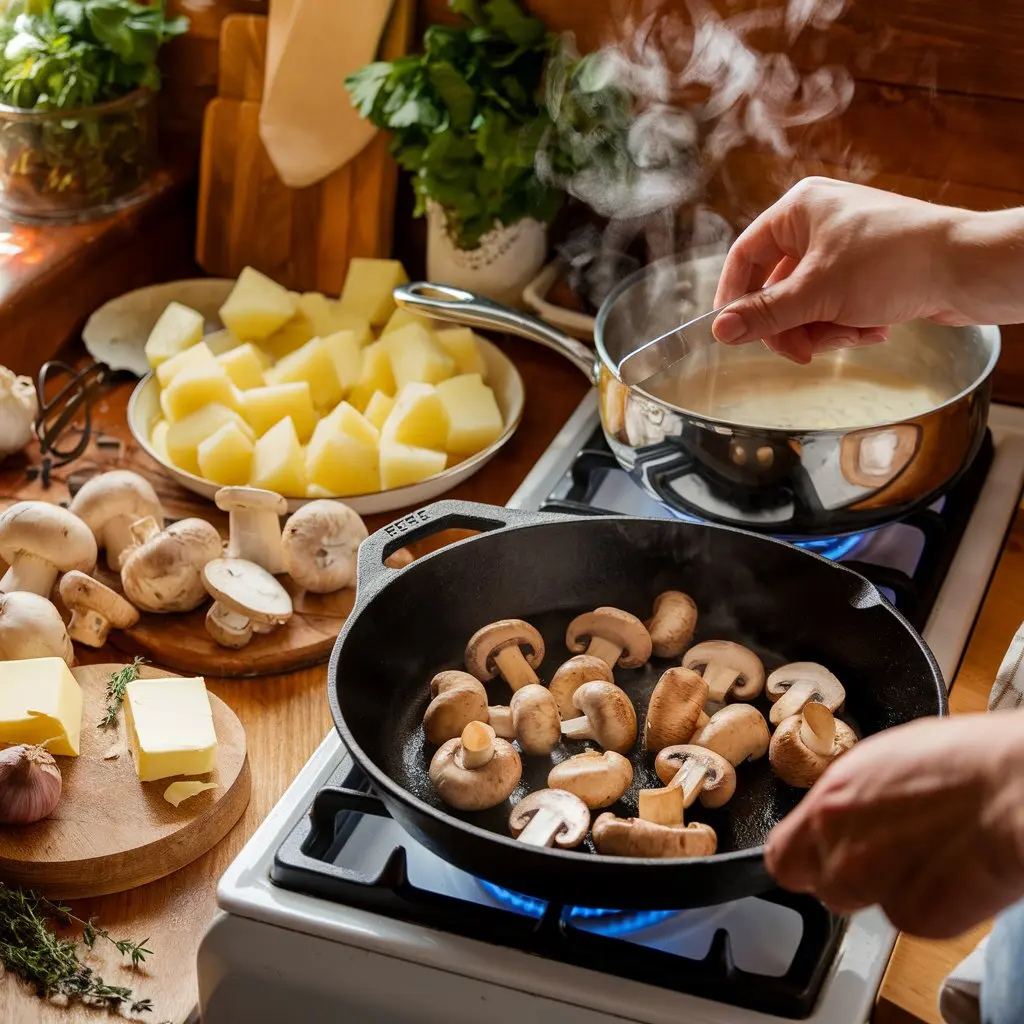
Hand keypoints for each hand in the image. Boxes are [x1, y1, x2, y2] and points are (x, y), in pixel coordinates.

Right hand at [712, 176, 1023, 362]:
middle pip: (776, 288)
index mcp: (799, 209)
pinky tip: (874, 327)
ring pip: (806, 305)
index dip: (735, 298)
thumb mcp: (817, 293)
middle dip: (792, 324)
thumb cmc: (896, 261)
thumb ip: (764, 315)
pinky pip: (835, 308)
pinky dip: (849, 325)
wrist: (967, 268)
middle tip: (802, 350)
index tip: (733, 333)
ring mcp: (843, 249)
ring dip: (825, 329)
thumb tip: (720, 330)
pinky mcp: (866, 273)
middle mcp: (818, 224)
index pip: (744, 256)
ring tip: (854, 332)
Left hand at [765, 711, 1023, 938]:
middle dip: (851, 880)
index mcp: (829, 801)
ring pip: (866, 905)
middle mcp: (840, 845)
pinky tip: (956, 873)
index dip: (802, 863)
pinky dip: (933, 906)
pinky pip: (912, 919)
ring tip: (932, 857)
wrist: (1012, 787)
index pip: (781, 857)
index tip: (817, 862)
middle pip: (824, 887)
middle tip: (892, 857)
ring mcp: (873, 884)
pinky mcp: (915, 915)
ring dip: (891, 891)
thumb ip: (851, 797)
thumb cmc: (963, 760)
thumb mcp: (884, 762)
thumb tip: (846, 810)